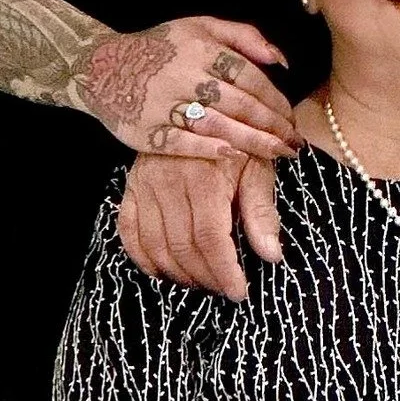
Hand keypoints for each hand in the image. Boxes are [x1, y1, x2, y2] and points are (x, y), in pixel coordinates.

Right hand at [80, 17, 298, 163]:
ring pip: (218, 124)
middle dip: (273, 126)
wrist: (99, 67)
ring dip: (253, 141)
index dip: (276, 100)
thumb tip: (282, 61)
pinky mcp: (146, 131)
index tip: (292, 118)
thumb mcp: (199, 26)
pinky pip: (183, 143)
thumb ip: (244, 37)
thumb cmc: (159, 48)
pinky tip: (236, 157)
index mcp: (200, 48)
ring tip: (277, 153)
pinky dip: (211, 149)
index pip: (250, 77)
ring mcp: (164, 104)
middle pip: (240, 103)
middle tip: (294, 143)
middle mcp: (184, 75)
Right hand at [119, 149, 284, 290]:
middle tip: (222, 288)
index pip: (210, 238)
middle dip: (205, 276)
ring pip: (155, 245)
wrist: (202, 109)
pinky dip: (142, 258)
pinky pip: (128, 231)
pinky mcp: (130, 187)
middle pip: (182, 246)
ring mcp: (144, 185)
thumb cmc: (238, 141)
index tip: (238, 292)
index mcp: (204, 176)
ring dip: (177, 273)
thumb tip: (271, 256)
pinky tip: (162, 271)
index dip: (224, 271)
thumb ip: (262, 212)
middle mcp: (168, 181)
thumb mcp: (259, 167)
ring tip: (200, 282)